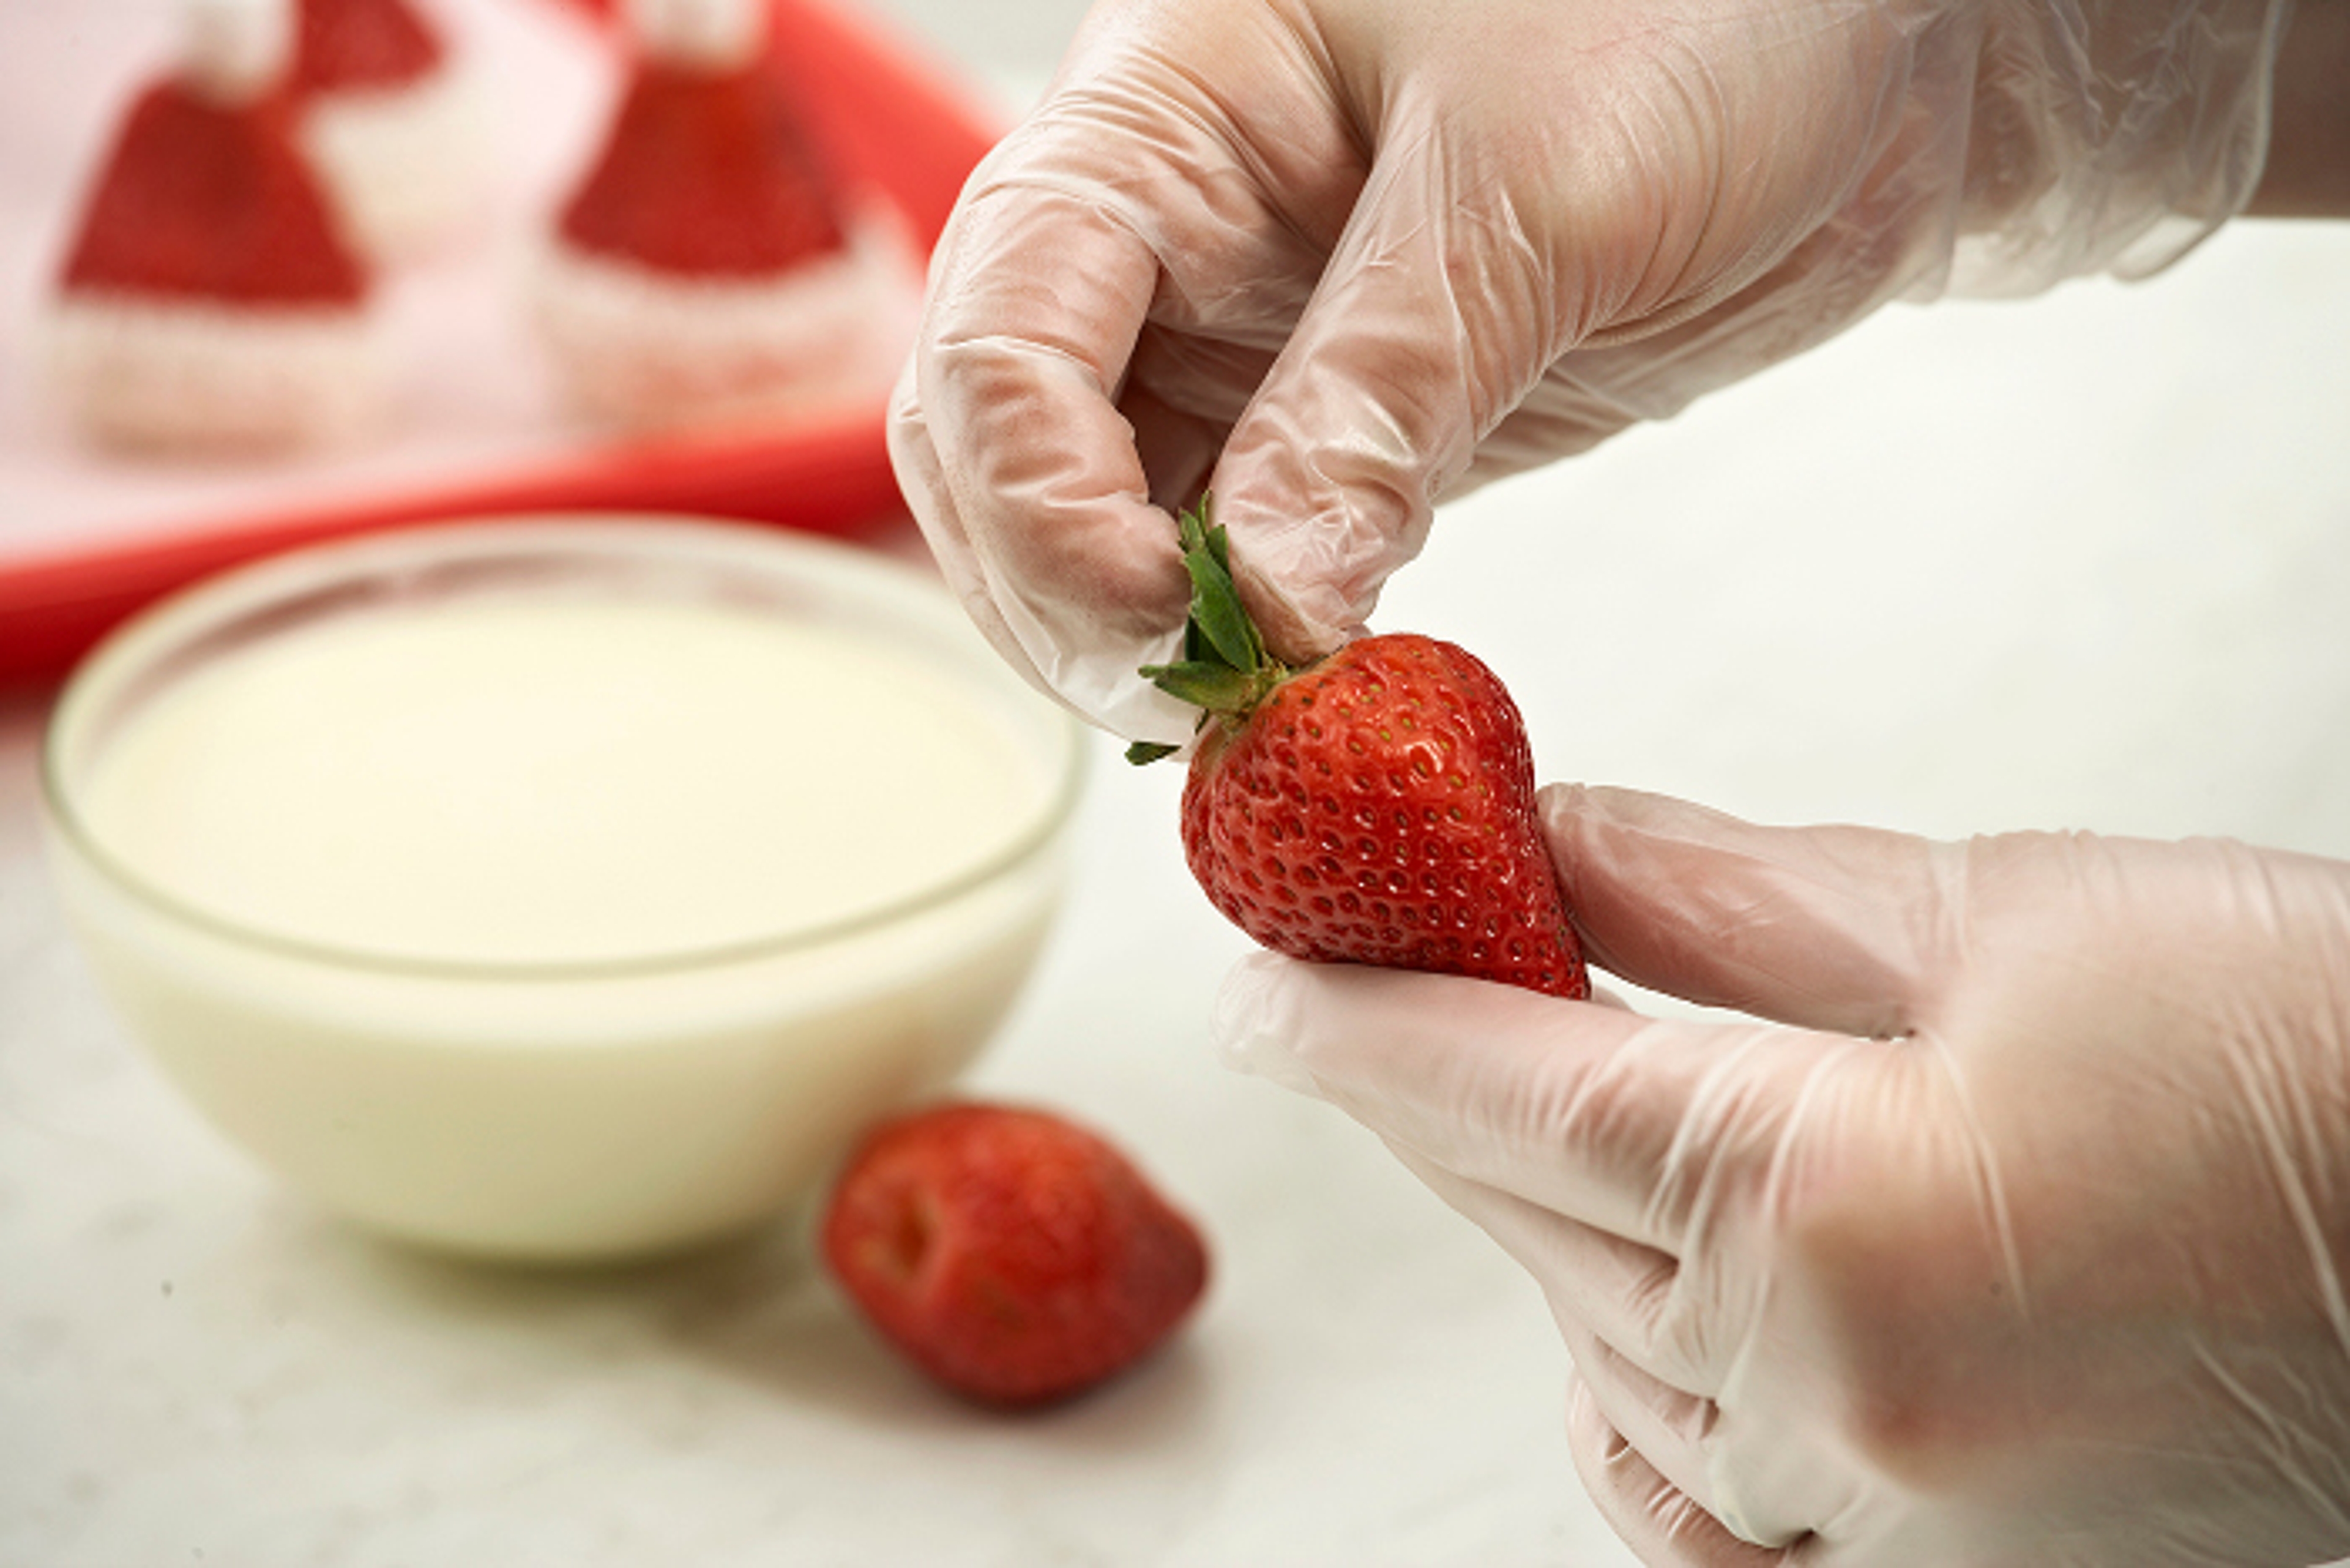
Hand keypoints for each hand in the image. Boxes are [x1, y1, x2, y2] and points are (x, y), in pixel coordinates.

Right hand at [889, 0, 2284, 742]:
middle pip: (1000, 451)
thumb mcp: (1530, 194)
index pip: (998, 339)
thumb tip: (1258, 611)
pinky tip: (1289, 694)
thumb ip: (1373, 401)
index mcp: (1157, 114)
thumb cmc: (1708, 7)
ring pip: (1104, 521)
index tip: (1162, 623)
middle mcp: (1166, 233)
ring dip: (1144, 640)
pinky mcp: (1341, 418)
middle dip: (1062, 594)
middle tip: (1189, 705)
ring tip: (1243, 722)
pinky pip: (1241, 549)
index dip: (1042, 507)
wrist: (1881, 45)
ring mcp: (1247, 334)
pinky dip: (1248, 636)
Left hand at [1216, 784, 2349, 1565]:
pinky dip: (1633, 1387)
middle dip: (1436, 1088)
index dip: (1351, 1013)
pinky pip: (1700, 1496)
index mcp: (1826, 1216)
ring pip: (1594, 1354)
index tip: (1266, 972)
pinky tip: (1634, 1308)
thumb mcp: (2010, 917)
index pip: (1491, 1089)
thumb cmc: (2323, 1065)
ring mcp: (1885, 1525)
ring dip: (1534, 1222)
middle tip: (1396, 975)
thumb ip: (1731, 894)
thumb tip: (1550, 845)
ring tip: (1540, 1093)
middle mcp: (1828, 1406)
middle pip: (1523, 1217)